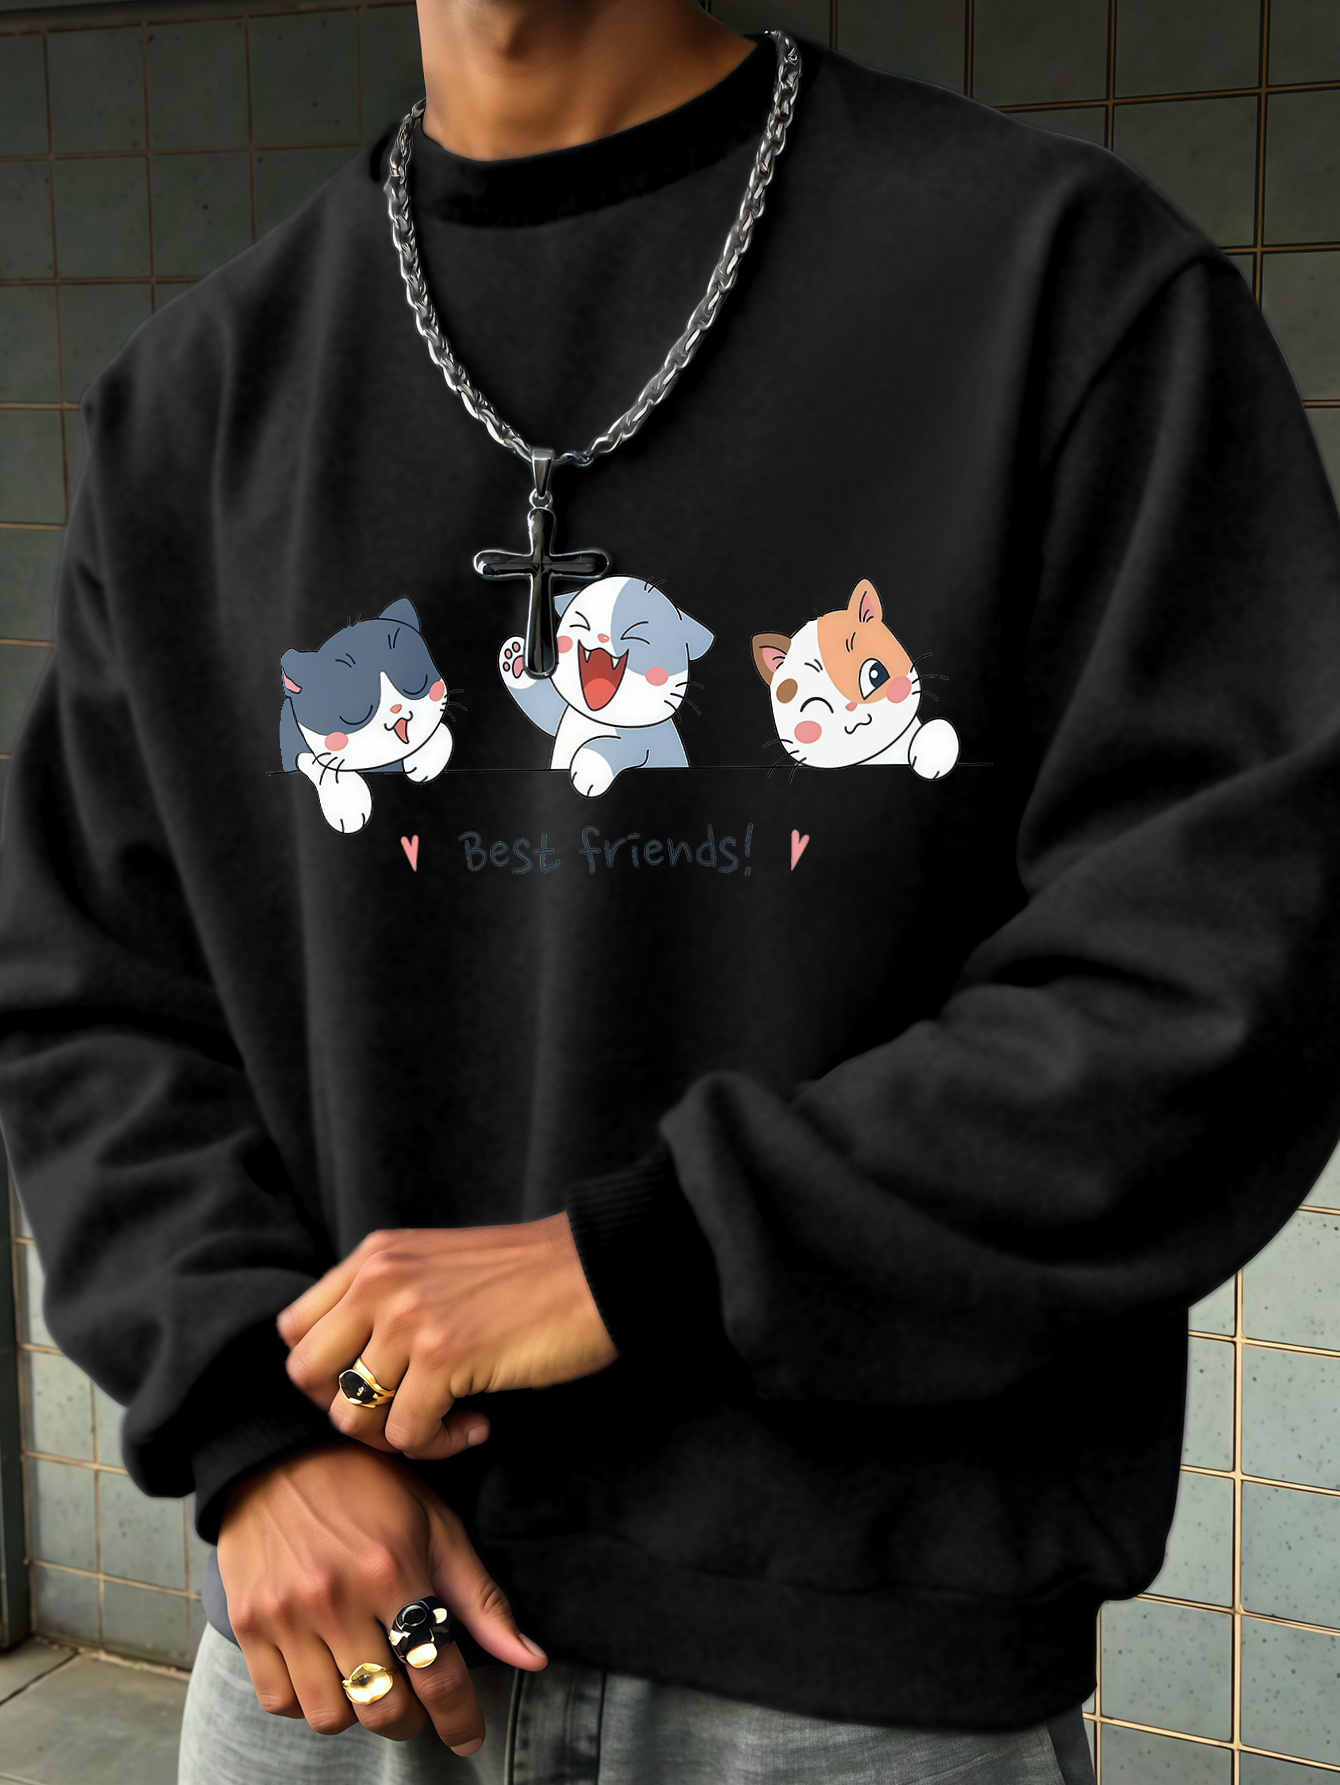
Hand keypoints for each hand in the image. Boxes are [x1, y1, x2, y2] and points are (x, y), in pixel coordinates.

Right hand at [217, 1444, 545, 1750]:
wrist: (278, 1454)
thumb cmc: (369, 1486)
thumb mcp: (436, 1525)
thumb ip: (481, 1598)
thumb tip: (531, 1658)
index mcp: (392, 1569)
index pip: (437, 1673)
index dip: (460, 1718)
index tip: (469, 1737)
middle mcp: (337, 1598)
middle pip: (384, 1708)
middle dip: (411, 1720)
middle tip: (417, 1704)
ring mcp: (286, 1614)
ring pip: (331, 1716)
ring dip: (358, 1712)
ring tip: (370, 1679)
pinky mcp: (247, 1623)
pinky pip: (281, 1702)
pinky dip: (307, 1702)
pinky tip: (325, 1670)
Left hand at [278, 1216, 617, 1458]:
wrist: (598, 1268)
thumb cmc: (528, 1278)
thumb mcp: (437, 1267)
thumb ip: (387, 1298)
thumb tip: (346, 1368)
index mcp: (375, 1257)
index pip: (295, 1329)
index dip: (324, 1373)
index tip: (376, 1385)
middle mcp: (380, 1280)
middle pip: (306, 1375)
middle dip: (349, 1410)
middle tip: (402, 1413)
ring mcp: (408, 1316)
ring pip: (351, 1416)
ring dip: (399, 1436)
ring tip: (449, 1421)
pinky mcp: (445, 1355)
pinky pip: (407, 1435)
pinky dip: (441, 1445)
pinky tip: (479, 1423)